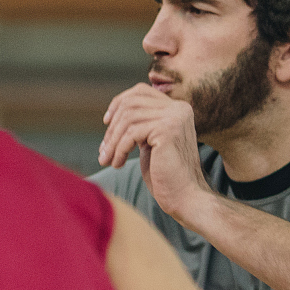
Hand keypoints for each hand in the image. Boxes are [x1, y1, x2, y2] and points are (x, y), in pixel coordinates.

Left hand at [98, 83, 217, 225]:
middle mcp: (179, 108)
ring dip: (113, 141)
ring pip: (128, 118)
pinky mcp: (168, 130)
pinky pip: (132, 133)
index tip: (106, 122)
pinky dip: (120, 149)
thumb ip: (140, 125)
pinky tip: (118, 164)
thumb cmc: (165, 175)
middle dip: (112, 126)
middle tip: (104, 150)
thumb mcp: (150, 143)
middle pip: (131, 103)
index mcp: (177, 108)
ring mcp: (175, 117)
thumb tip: (112, 115)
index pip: (140, 91)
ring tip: (108, 160)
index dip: (119, 103)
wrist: (185, 198)